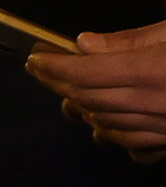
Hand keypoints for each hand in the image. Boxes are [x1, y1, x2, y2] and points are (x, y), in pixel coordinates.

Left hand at [27, 18, 165, 158]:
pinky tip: (102, 124)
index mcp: (152, 71)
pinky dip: (112, 134)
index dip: (54, 66)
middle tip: (39, 70)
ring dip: (81, 110)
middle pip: (89, 100)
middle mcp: (155, 104)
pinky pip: (134, 146)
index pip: (86, 73)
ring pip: (106, 126)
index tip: (34, 59)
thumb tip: (84, 43)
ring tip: (67, 93)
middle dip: (58, 84)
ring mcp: (165, 128)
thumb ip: (131, 40)